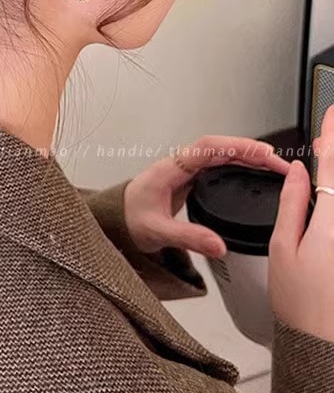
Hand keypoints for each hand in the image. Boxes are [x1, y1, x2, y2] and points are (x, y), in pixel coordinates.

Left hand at [124, 135, 289, 257]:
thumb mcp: (157, 231)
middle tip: (277, 162)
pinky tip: (253, 171)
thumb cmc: (130, 219)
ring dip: (246, 156)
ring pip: (219, 154)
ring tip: (273, 164)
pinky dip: (238, 165)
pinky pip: (218, 165)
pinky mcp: (190, 179)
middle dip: (249, 150)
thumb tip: (219, 245)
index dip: (235, 147)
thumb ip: (188, 237)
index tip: (260, 153)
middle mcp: (178, 165)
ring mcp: (185, 170)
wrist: (116, 220)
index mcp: (169, 169)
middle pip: (218, 148)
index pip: (206, 148)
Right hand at [269, 106, 333, 341]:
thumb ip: (293, 205)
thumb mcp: (282, 249)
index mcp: (329, 223)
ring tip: (332, 155)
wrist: (324, 345)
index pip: (332, 168)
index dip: (332, 139)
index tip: (332, 115)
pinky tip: (331, 191)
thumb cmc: (299, 303)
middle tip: (333, 128)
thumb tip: (300, 173)